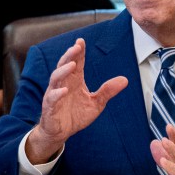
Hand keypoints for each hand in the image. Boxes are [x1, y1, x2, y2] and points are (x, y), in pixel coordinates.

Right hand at [25, 38, 127, 163]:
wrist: (60, 133)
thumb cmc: (76, 115)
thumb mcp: (96, 103)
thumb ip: (107, 91)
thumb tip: (125, 80)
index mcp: (74, 81)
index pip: (76, 62)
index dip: (79, 52)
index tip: (81, 41)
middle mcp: (64, 84)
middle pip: (64, 65)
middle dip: (70, 55)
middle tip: (77, 47)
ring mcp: (55, 94)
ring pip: (56, 78)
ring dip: (63, 70)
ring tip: (73, 64)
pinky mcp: (50, 107)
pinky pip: (52, 98)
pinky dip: (57, 93)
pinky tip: (65, 90)